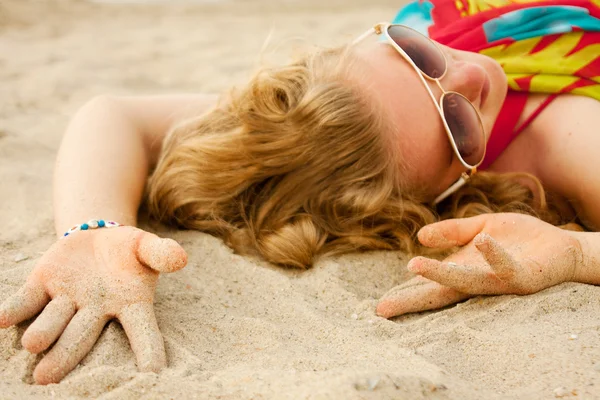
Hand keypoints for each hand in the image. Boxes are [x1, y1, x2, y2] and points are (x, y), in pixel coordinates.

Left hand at [0, 226, 186, 383]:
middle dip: (66, 355)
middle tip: (47, 378)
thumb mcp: (147, 247)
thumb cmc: (129, 251)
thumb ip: (162, 254)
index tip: (153, 374)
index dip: (147, 350)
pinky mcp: (42, 285)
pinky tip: (0, 319)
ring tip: (33, 344)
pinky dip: (13, 310)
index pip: (142, 331)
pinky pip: (26, 300)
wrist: (96, 239)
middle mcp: (96, 310)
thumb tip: (181, 258)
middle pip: (83, 335)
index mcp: (129, 304)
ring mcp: (67, 299)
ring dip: (44, 331)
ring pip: (54, 319)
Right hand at [377, 213, 581, 317]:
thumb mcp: (480, 226)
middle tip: (383, 309)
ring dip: (440, 274)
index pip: (429, 285)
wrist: (562, 247)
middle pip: (439, 293)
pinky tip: (482, 242)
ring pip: (466, 283)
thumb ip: (452, 231)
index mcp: (464, 269)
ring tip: (414, 266)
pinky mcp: (523, 277)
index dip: (405, 294)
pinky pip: (507, 268)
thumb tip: (420, 237)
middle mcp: (477, 281)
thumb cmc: (519, 239)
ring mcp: (498, 281)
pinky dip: (495, 256)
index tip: (380, 305)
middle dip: (411, 301)